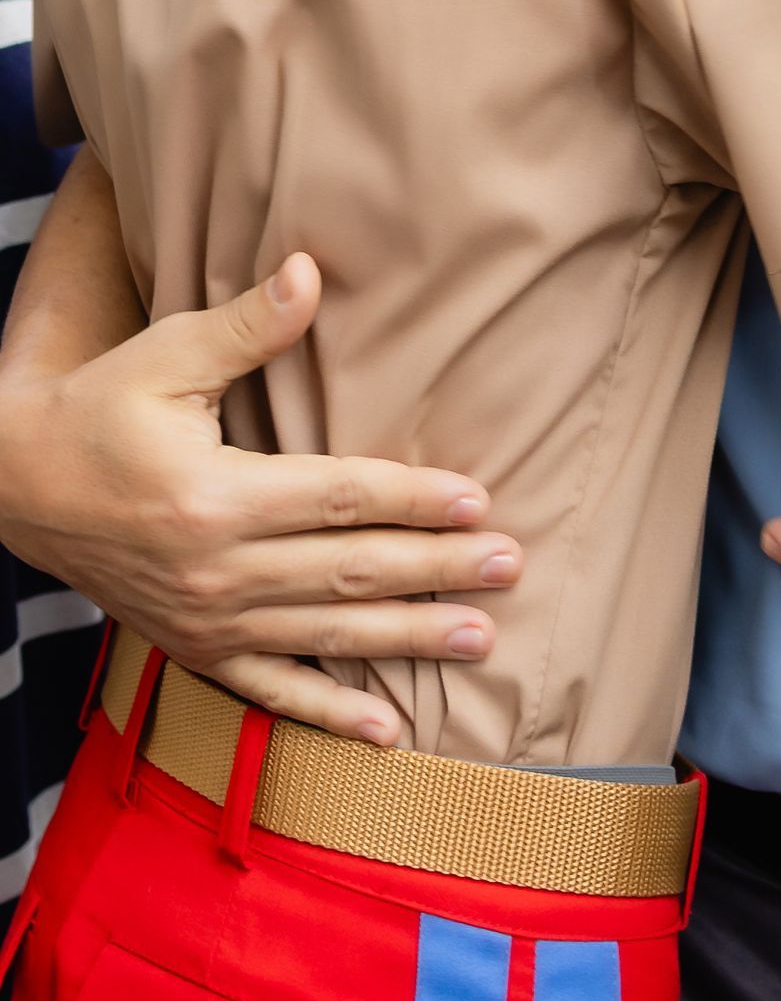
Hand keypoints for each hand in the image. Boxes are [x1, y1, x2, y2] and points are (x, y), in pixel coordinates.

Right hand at [0, 255, 520, 744]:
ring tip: (481, 637)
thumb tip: (310, 270)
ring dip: (407, 638)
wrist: (16, 488)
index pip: (339, 499)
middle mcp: (215, 570)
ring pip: (326, 634)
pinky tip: (388, 730)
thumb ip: (246, 325)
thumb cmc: (99, 410)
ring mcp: (204, 621)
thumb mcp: (165, 357)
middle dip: (436, 571)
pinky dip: (329, 713)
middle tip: (510, 566)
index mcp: (214, 497)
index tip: (479, 500)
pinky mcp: (192, 649)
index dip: (413, 499)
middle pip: (348, 571)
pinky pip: (269, 691)